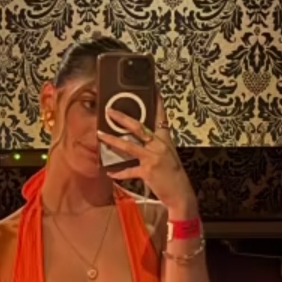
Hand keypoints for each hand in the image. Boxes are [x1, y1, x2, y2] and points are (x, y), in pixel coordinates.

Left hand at [97, 91, 196, 212]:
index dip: (157, 102)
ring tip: (100, 135)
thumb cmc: (173, 175)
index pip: (161, 116)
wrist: (180, 193)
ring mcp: (153, 158)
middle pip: (138, 127)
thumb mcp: (168, 155)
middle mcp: (159, 145)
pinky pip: (129, 171)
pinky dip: (119, 173)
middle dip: (122, 118)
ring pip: (128, 146)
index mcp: (165, 139)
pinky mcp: (147, 172)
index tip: (153, 88)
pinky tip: (110, 173)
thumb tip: (142, 139)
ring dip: (112, 140)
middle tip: (109, 111)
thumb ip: (156, 145)